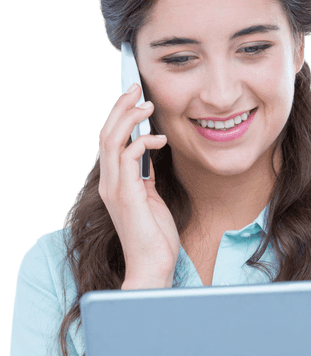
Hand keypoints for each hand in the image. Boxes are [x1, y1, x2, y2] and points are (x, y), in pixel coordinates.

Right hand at [98, 84, 180, 284]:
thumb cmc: (154, 238)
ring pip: (112, 139)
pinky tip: (159, 140)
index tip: (133, 97)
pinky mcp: (126, 195)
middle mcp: (109, 184)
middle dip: (120, 106)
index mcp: (114, 184)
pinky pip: (128, 156)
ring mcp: (115, 189)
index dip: (118, 115)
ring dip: (130, 117)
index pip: (108, 141)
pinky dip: (143, 141)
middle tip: (137, 88)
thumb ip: (145, 178)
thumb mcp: (151, 200)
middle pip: (105, 133)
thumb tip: (149, 156)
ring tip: (147, 104)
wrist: (152, 267)